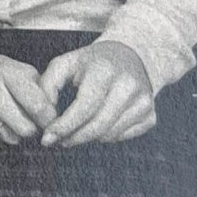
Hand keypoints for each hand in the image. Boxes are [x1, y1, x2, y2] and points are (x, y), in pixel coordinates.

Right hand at [0, 37, 57, 144]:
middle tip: (26, 124)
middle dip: (30, 130)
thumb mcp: (6, 64)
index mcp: (5, 70)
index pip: (40, 106)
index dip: (49, 120)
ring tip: (5, 122)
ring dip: (12, 134)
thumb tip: (55, 110)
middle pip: (26, 127)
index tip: (49, 123)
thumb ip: (32, 83)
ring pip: (8, 137)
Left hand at [39, 39, 155, 145]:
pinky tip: (97, 125)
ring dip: (88, 138)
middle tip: (59, 140)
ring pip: (110, 135)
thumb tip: (45, 115)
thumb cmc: (91, 63)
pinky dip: (106, 136)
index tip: (48, 138)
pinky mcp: (150, 114)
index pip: (84, 108)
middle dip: (73, 138)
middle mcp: (128, 85)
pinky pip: (123, 137)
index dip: (64, 126)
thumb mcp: (65, 64)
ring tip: (75, 131)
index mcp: (105, 70)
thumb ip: (47, 85)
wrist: (129, 56)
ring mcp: (143, 101)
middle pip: (98, 126)